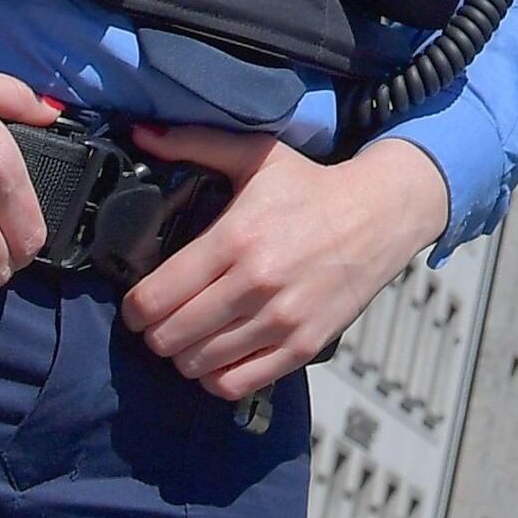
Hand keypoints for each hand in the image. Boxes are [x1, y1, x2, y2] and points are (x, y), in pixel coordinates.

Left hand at [118, 125, 451, 402]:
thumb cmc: (313, 187)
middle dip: (156, 332)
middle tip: (162, 321)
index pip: (155, 298)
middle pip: (169, 337)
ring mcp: (281, 319)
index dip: (135, 308)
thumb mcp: (257, 156)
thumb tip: (142, 132)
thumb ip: (194, 143)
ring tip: (191, 337)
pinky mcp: (303, 345)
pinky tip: (219, 357)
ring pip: (198, 364)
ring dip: (184, 355)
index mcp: (236, 238)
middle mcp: (256, 283)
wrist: (381, 213)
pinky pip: (236, 384)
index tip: (140, 303)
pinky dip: (217, 377)